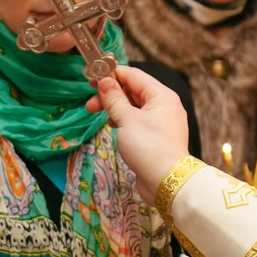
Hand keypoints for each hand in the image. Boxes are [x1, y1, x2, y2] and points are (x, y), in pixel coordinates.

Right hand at [85, 65, 189, 202]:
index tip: (92, 78)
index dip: (112, 74)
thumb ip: (114, 99)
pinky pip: (138, 120)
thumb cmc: (148, 147)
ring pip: (134, 106)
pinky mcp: (156, 136)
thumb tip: (105, 81)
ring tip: (95, 112)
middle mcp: (164, 105)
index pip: (134, 75)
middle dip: (110, 94)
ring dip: (114, 107)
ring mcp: (162, 121)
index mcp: (161, 95)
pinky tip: (112, 124)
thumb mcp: (126, 120)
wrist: (167, 181)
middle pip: (133, 90)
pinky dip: (123, 119)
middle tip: (89, 102)